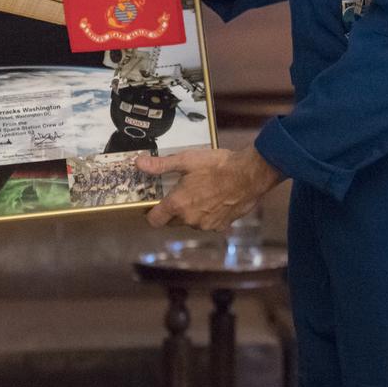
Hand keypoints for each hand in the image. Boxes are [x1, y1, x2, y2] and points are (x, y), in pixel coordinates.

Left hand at [137, 146, 281, 230]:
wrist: (248, 175)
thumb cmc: (217, 166)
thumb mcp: (186, 160)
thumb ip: (160, 165)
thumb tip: (138, 163)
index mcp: (178, 205)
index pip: (154, 220)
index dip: (150, 213)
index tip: (151, 205)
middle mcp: (190, 219)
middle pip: (171, 222)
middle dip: (171, 210)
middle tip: (176, 193)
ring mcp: (206, 225)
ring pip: (190, 222)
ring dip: (190, 212)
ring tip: (197, 193)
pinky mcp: (221, 226)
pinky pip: (207, 223)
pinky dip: (206, 214)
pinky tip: (212, 199)